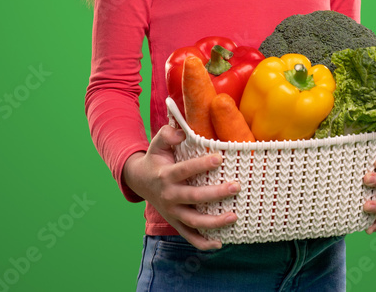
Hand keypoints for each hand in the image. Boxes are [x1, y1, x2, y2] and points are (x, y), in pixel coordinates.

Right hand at [122, 124, 239, 249]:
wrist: (140, 181)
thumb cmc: (156, 160)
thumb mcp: (157, 144)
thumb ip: (166, 135)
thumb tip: (180, 132)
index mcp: (166, 175)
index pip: (184, 170)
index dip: (201, 164)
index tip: (220, 158)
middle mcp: (169, 196)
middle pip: (193, 197)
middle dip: (215, 194)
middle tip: (235, 187)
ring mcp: (172, 212)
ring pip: (193, 221)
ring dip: (214, 222)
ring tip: (234, 217)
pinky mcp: (175, 222)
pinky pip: (189, 236)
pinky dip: (203, 243)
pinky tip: (220, 243)